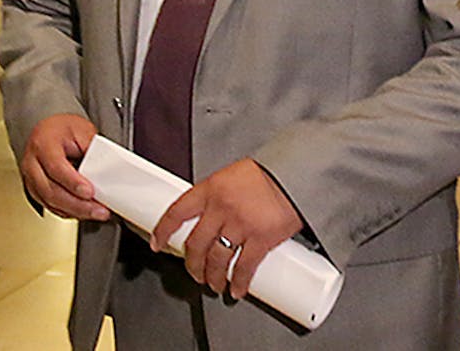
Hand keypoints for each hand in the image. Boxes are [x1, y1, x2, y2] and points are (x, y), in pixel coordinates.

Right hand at [19, 114, 109, 220]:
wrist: (47, 130)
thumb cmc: (63, 129)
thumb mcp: (82, 130)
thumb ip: (92, 150)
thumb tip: (107, 169)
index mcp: (43, 145)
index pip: (56, 168)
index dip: (73, 182)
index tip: (90, 192)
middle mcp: (32, 164)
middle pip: (51, 190)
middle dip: (77, 204)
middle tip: (98, 209)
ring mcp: (30, 179)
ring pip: (49, 202)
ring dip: (74, 211)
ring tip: (96, 212)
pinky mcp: (35, 190)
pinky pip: (50, 206)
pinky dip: (68, 211)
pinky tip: (83, 212)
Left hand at [150, 158, 303, 299]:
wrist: (301, 171)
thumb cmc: (272, 171)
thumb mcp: (236, 174)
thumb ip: (221, 194)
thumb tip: (212, 215)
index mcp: (212, 188)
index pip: (177, 212)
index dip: (164, 231)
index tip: (159, 243)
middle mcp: (222, 208)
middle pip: (195, 244)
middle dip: (192, 264)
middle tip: (194, 272)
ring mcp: (241, 225)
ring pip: (216, 260)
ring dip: (212, 277)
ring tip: (215, 284)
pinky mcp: (261, 238)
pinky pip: (244, 267)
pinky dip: (238, 282)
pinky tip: (237, 289)